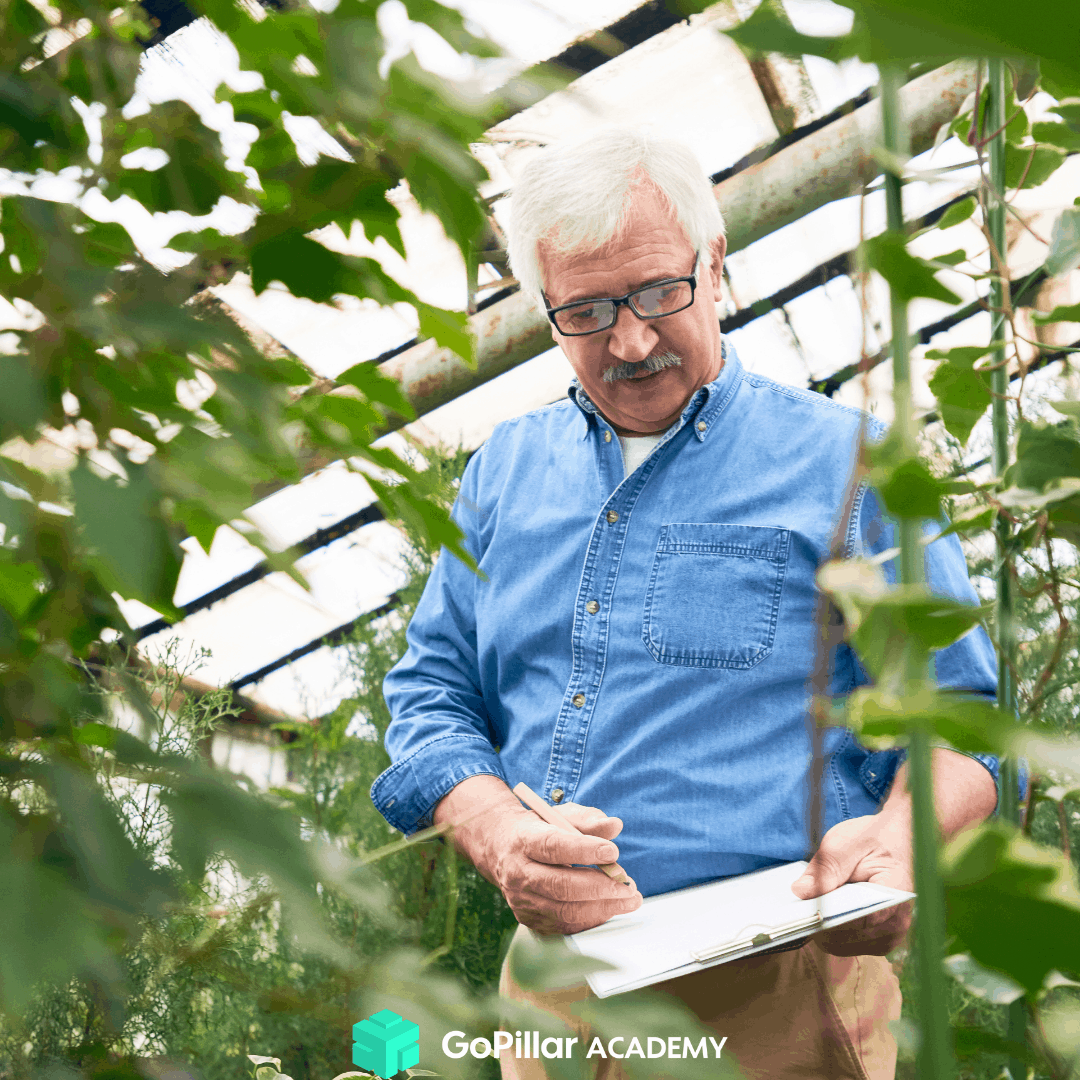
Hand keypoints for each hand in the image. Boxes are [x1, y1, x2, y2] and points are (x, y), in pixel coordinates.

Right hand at [433, 775, 642, 933]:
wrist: (501, 848)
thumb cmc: (539, 828)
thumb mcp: (560, 814)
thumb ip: (588, 819)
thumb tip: (615, 826)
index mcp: (524, 840)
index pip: (554, 847)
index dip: (585, 850)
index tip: (613, 852)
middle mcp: (518, 872)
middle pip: (561, 885)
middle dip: (601, 887)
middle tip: (629, 885)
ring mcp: (521, 900)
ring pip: (564, 911)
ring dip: (602, 908)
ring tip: (628, 899)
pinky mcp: (528, 918)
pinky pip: (563, 926)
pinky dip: (590, 920)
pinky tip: (609, 909)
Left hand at [790, 814, 913, 955]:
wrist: (900, 838)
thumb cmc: (876, 837)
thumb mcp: (848, 842)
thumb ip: (827, 867)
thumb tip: (800, 891)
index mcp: (895, 895)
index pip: (856, 921)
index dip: (826, 919)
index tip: (802, 911)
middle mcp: (897, 922)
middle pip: (846, 938)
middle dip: (820, 923)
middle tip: (801, 903)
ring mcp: (891, 934)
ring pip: (844, 946)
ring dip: (824, 928)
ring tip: (815, 903)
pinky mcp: (881, 939)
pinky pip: (848, 944)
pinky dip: (832, 931)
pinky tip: (825, 911)